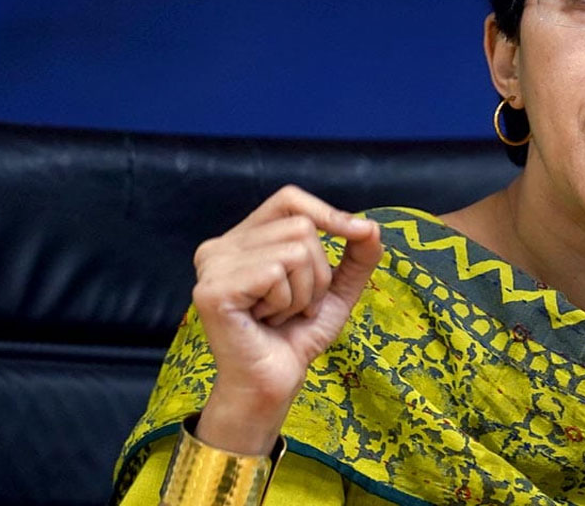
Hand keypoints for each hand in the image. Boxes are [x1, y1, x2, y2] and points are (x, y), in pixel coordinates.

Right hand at [189, 185, 382, 453]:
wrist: (274, 383)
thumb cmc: (296, 336)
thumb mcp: (335, 290)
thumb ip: (357, 256)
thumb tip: (371, 227)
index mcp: (242, 240)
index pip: (289, 200)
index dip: (327, 212)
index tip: (359, 234)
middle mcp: (220, 246)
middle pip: (301, 227)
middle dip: (317, 274)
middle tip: (296, 306)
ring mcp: (212, 266)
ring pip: (295, 250)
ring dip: (303, 292)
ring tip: (281, 315)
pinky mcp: (214, 289)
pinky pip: (276, 272)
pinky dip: (287, 302)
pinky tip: (266, 321)